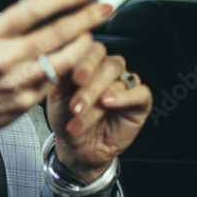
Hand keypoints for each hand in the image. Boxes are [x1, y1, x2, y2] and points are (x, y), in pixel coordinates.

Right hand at [0, 0, 113, 148]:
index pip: (31, 11)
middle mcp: (4, 58)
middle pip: (55, 34)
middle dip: (85, 18)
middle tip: (105, 7)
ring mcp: (17, 82)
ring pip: (63, 60)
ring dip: (83, 44)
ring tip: (92, 32)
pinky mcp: (26, 101)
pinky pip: (56, 80)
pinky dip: (70, 67)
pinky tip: (78, 56)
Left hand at [46, 40, 152, 182]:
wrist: (76, 147)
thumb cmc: (65, 117)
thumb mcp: (55, 96)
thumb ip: (60, 75)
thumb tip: (61, 59)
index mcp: (89, 62)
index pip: (92, 49)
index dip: (84, 61)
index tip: (74, 78)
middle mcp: (108, 69)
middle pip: (107, 64)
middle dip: (89, 86)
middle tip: (76, 103)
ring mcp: (125, 83)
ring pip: (118, 80)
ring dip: (97, 98)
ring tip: (80, 113)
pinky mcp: (140, 101)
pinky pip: (140, 92)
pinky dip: (125, 97)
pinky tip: (108, 103)